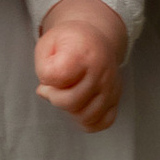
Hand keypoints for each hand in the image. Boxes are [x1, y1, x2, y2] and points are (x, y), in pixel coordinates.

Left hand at [33, 0, 128, 132]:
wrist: (96, 37)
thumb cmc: (69, 42)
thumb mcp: (48, 43)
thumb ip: (43, 68)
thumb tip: (45, 93)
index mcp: (84, 52)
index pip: (59, 76)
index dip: (46, 80)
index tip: (47, 74)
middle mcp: (102, 71)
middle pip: (71, 102)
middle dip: (55, 98)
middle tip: (53, 88)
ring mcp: (111, 87)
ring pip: (86, 117)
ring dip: (70, 111)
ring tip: (67, 95)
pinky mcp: (116, 99)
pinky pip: (103, 122)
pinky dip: (88, 122)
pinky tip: (80, 108)